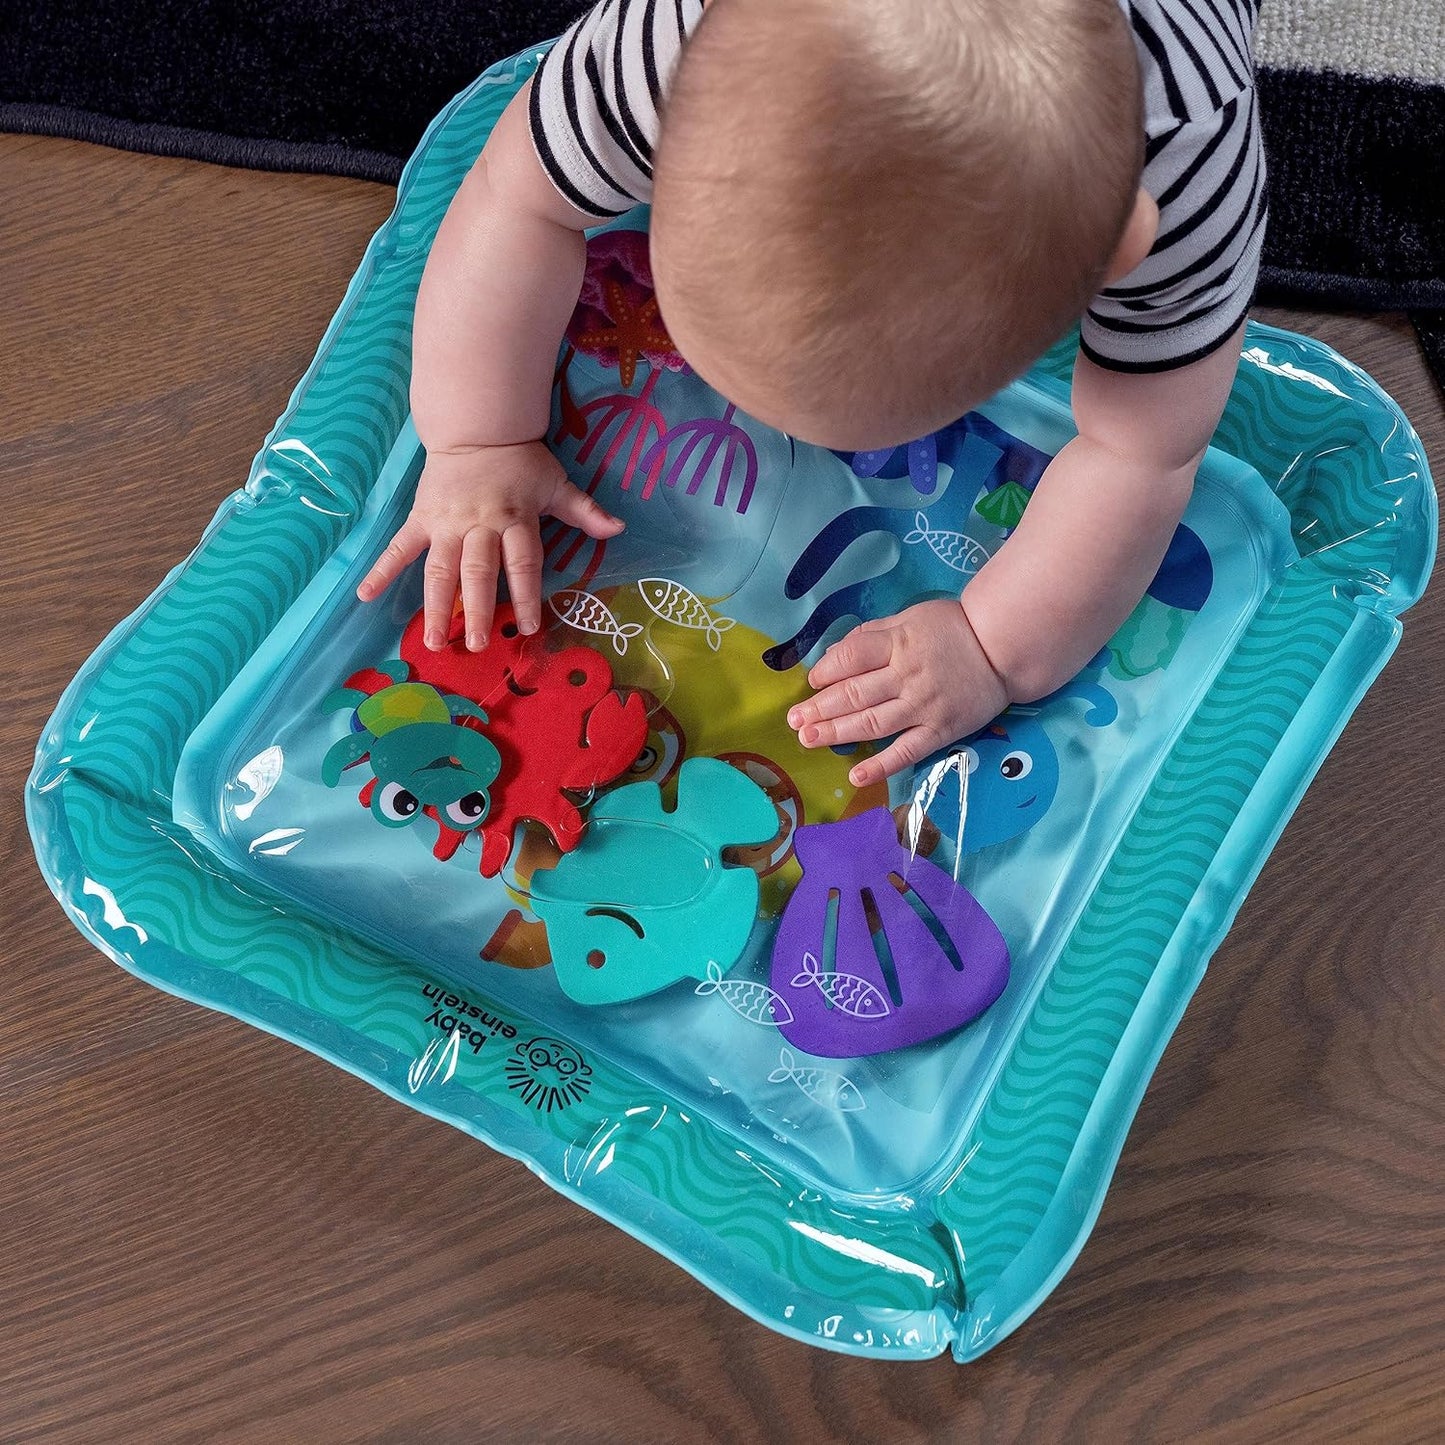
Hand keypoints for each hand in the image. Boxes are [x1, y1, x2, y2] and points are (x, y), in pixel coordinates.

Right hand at [355, 440, 622, 649]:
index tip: (530, 626)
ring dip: (435, 606)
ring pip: (440, 569)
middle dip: (478, 610)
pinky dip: (381, 571)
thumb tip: (619, 529)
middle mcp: (479, 525)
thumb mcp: (556, 482)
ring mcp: (446, 524)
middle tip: (476, 645)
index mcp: (515, 518)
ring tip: (434, 641)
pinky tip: (364, 596)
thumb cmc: (520, 462)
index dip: (527, 594)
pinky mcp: (421, 519)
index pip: (523, 562)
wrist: (476, 427)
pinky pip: (400, 548)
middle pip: (478, 572)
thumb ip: (585, 512)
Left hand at [786, 598, 1009, 787]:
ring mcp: (923, 707)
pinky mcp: (940, 731)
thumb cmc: (953, 629)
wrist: (1004, 649)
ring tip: (808, 740)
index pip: (851, 658)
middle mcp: (907, 676)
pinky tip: (856, 775)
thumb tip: (835, 655)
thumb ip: (873, 635)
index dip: (826, 671)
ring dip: (836, 734)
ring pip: (871, 724)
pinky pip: (906, 752)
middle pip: (854, 694)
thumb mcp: (910, 618)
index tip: (811, 682)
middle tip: (793, 720)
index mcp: (898, 643)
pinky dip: (880, 765)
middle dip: (819, 709)